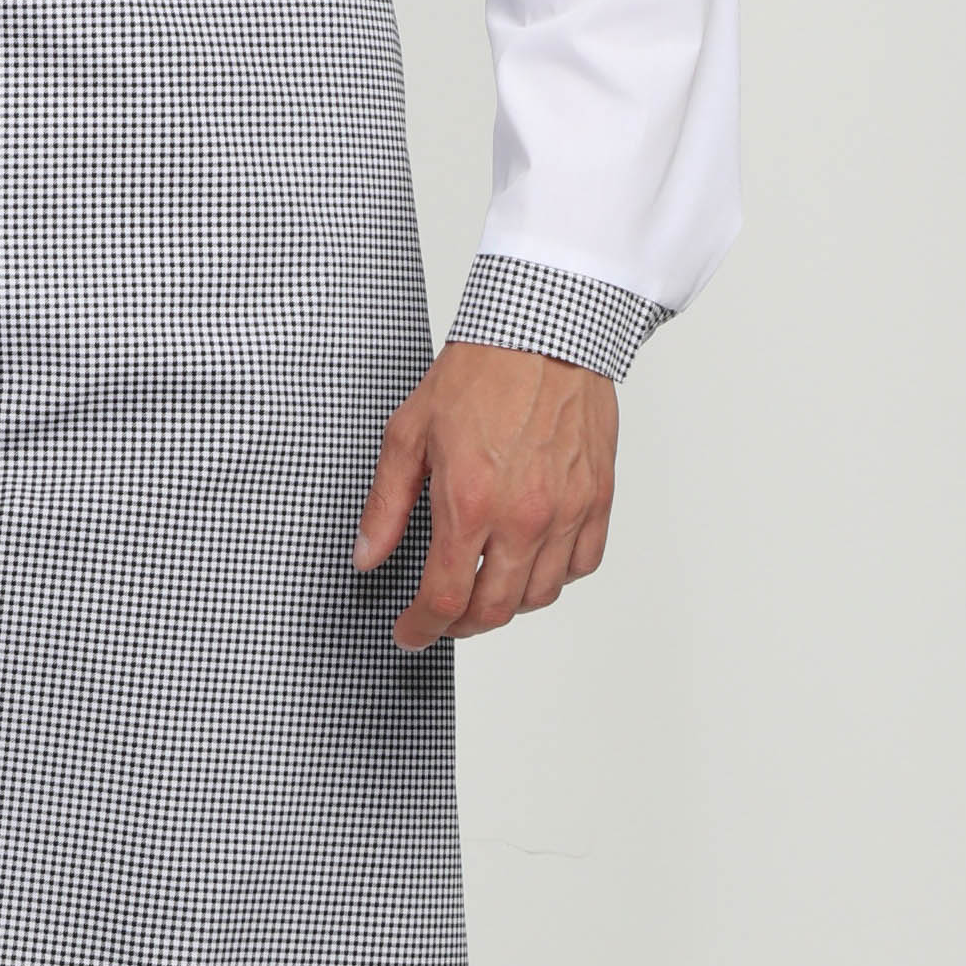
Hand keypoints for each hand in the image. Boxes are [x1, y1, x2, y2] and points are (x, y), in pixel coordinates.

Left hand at [352, 342, 618, 652]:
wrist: (544, 331)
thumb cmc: (480, 372)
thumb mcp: (409, 433)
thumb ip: (386, 504)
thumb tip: (366, 556)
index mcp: (470, 503)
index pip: (444, 597)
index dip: (420, 629)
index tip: (409, 634)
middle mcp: (524, 517)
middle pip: (493, 610)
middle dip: (458, 626)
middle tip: (440, 617)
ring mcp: (567, 511)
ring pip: (539, 596)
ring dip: (505, 605)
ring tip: (482, 588)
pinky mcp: (599, 498)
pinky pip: (582, 565)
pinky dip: (554, 576)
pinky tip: (530, 561)